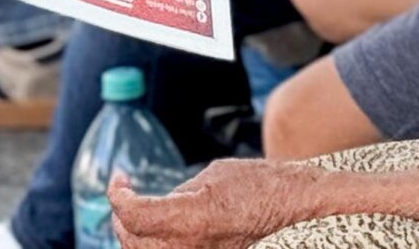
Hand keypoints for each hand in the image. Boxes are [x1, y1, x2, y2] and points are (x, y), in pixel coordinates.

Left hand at [111, 158, 325, 248]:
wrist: (300, 210)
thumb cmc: (264, 186)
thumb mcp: (214, 176)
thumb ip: (180, 192)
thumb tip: (161, 203)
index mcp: (193, 219)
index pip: (135, 216)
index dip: (118, 196)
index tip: (119, 179)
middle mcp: (193, 248)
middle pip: (133, 241)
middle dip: (121, 216)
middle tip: (125, 194)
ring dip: (135, 235)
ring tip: (138, 212)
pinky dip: (155, 245)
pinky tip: (160, 229)